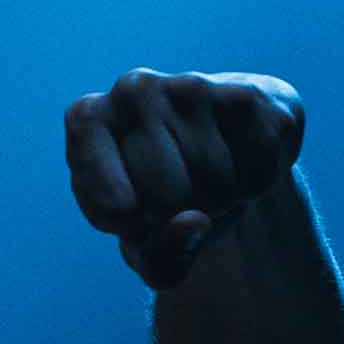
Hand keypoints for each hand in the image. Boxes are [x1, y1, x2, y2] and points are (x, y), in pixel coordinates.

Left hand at [62, 70, 304, 290]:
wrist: (224, 149)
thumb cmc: (167, 203)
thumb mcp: (148, 247)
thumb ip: (159, 256)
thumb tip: (194, 221)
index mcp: (89, 119)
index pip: (92, 166)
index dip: (111, 201)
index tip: (125, 215)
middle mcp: (133, 90)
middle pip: (164, 194)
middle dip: (178, 217)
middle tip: (177, 201)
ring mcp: (189, 86)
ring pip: (214, 183)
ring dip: (220, 202)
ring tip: (208, 182)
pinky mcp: (243, 95)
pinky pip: (255, 169)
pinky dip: (254, 186)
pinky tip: (239, 165)